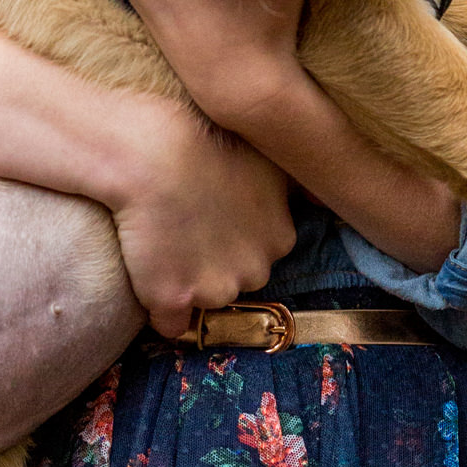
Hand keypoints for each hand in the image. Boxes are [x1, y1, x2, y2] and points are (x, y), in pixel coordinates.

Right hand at [108, 103, 296, 336]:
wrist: (153, 152)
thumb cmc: (209, 142)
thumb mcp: (272, 160)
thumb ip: (300, 186)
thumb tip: (317, 202)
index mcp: (280, 238)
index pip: (260, 254)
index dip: (234, 238)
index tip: (214, 218)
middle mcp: (256, 270)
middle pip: (237, 280)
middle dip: (217, 264)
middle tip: (187, 227)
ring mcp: (216, 289)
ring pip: (205, 300)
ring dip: (188, 284)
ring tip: (162, 243)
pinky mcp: (174, 301)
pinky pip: (172, 324)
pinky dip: (161, 310)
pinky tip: (149, 279)